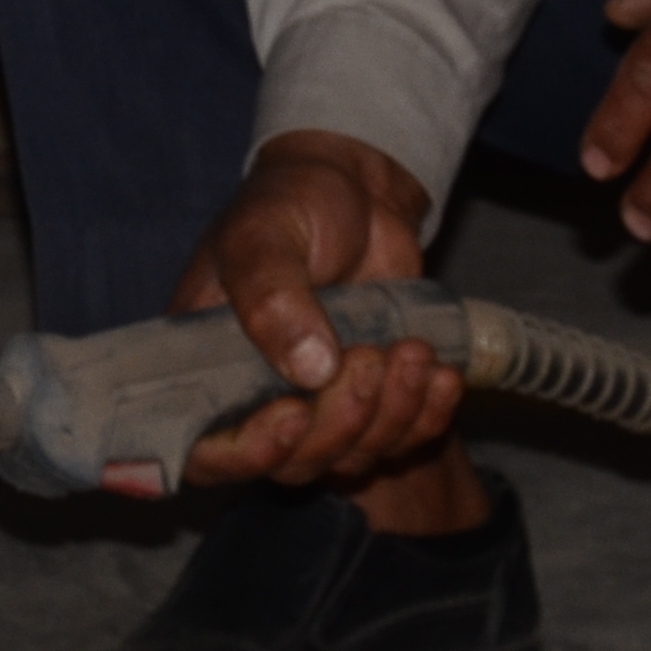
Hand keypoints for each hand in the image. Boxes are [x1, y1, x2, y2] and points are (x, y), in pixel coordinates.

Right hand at [142, 129, 468, 495]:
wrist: (359, 187)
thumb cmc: (291, 200)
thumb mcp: (265, 234)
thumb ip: (273, 296)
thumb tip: (309, 370)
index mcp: (208, 367)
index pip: (210, 450)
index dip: (249, 453)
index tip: (295, 415)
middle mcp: (258, 399)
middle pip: (293, 464)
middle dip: (340, 423)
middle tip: (369, 358)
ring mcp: (320, 404)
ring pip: (351, 458)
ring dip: (390, 416)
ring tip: (412, 352)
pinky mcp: (373, 401)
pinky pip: (400, 441)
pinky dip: (426, 417)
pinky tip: (443, 376)